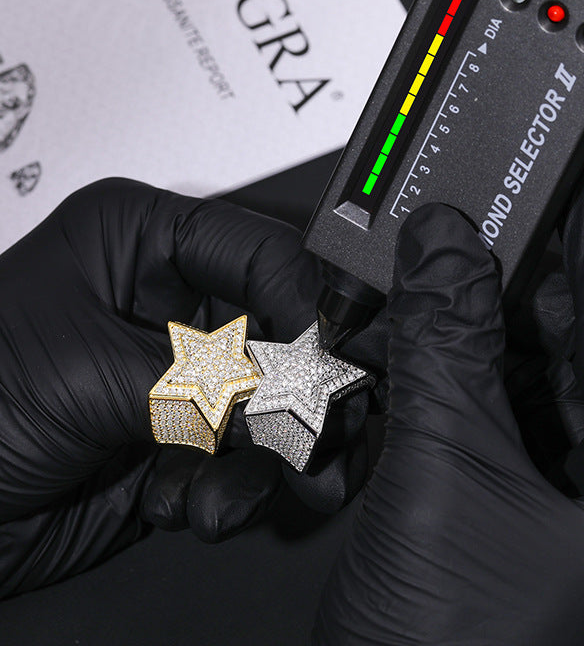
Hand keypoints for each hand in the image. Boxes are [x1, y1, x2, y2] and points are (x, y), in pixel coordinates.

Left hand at [0, 179, 371, 596]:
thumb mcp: (92, 373)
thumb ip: (212, 382)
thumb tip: (307, 386)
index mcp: (144, 244)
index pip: (263, 252)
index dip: (304, 303)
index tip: (325, 358)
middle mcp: (172, 307)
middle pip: (282, 333)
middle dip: (297, 392)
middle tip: (311, 432)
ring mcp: (182, 380)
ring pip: (277, 407)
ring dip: (262, 458)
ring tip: (220, 489)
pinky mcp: (185, 444)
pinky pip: (248, 464)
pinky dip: (228, 494)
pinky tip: (180, 504)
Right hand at [313, 123, 583, 644]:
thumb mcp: (448, 480)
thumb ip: (445, 345)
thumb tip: (445, 242)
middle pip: (576, 330)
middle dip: (524, 257)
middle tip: (492, 184)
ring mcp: (564, 488)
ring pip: (522, 359)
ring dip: (474, 304)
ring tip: (442, 239)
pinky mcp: (506, 493)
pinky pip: (484, 395)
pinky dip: (447, 353)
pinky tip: (416, 312)